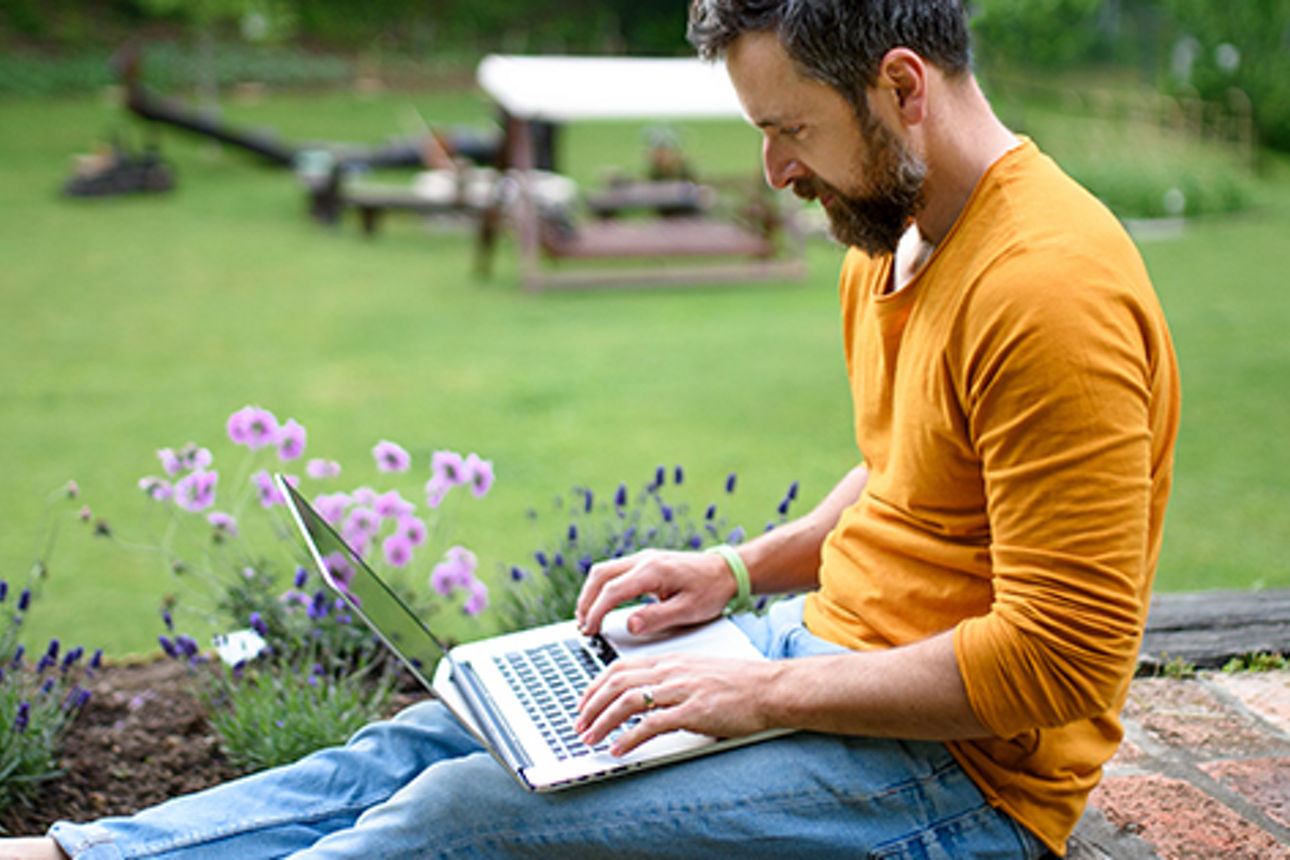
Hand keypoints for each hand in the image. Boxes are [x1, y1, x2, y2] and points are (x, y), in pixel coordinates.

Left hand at [574, 654, 775, 755]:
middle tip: (579, 724)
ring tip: (591, 738)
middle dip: (591, 705)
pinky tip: (619, 749)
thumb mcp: (698, 672)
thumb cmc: (740, 683)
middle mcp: (671, 671)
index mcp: (671, 660)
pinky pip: (651, 724)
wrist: (769, 688)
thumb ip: (672, 679)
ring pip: (628, 701)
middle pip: (617, 683)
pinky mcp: (692, 711)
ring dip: (603, 721)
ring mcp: (681, 690)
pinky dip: (629, 737)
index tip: (584, 702)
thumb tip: (649, 696)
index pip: (620, 667)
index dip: (596, 686)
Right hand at [575, 548, 736, 635]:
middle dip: (586, 601)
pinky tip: (602, 603)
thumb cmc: (711, 590)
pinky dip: (603, 587)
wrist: (727, 571)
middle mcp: (644, 559)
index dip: (596, 612)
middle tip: (583, 626)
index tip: (589, 630)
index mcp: (653, 571)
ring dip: (592, 593)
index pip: (612, 590)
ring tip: (587, 617)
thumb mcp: (688, 610)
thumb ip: (657, 618)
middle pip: (601, 575)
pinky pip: (615, 571)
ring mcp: (644, 558)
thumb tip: (629, 626)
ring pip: (604, 570)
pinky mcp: (646, 562)